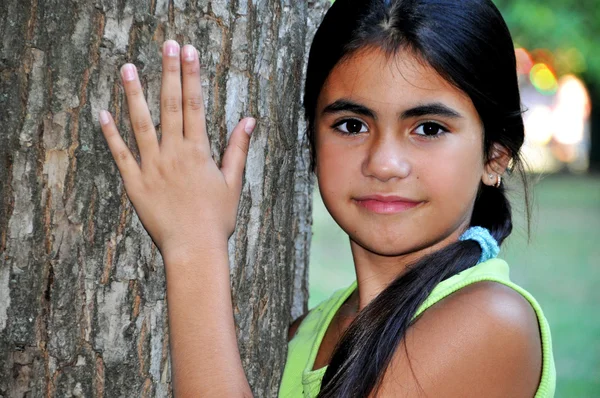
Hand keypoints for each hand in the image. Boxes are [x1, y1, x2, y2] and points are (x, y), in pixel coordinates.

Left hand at [99, 40, 255, 258]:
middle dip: (168, 72)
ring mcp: (151, 167)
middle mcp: (173, 153)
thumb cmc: (217, 218)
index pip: (194, 104)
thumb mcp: (232, 182)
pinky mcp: (135, 183)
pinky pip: (120, 154)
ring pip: (140, 123)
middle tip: (167, 45)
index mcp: (198, 151)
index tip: (190, 52)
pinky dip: (111, 134)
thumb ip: (237, 149)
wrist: (194, 249)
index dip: (192, 76)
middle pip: (169, 105)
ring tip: (127, 67)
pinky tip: (103, 113)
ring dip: (133, 94)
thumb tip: (248, 120)